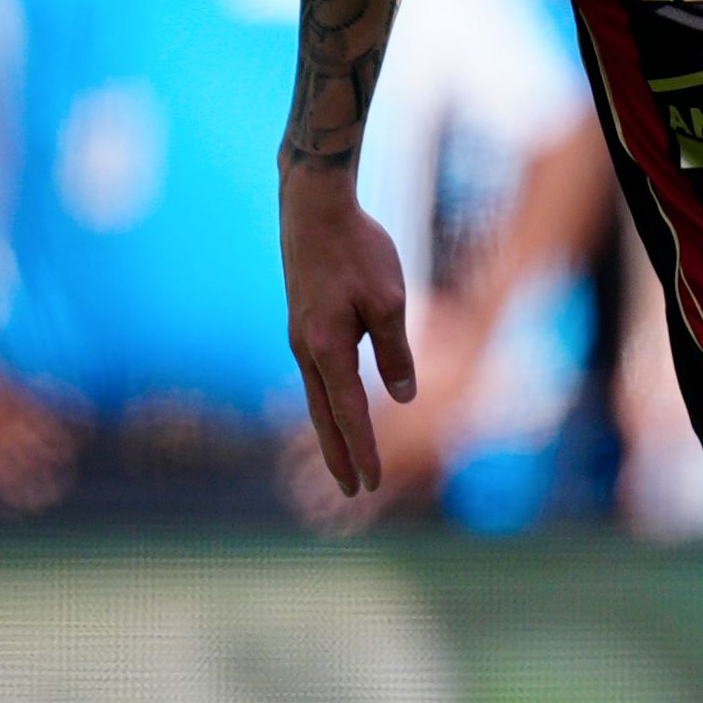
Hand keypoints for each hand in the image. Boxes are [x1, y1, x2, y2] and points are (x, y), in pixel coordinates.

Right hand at [281, 175, 416, 498]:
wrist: (313, 209)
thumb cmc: (357, 250)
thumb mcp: (389, 300)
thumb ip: (396, 352)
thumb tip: (403, 397)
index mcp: (328, 349)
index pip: (349, 413)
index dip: (363, 450)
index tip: (372, 485)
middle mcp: (306, 351)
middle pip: (324, 417)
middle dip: (339, 456)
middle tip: (351, 493)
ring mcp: (300, 339)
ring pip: (317, 398)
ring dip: (331, 433)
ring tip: (343, 462)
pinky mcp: (302, 326)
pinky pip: (316, 377)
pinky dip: (326, 403)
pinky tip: (334, 409)